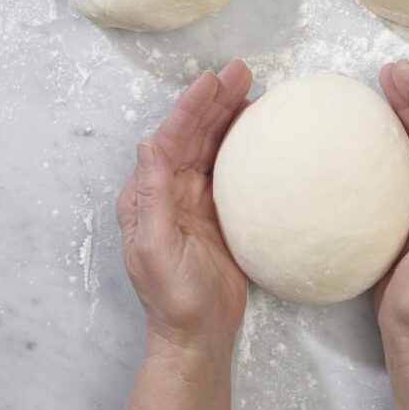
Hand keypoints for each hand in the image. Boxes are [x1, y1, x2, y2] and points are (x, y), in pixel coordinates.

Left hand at [115, 60, 252, 358]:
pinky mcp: (219, 212)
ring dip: (231, 115)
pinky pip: (231, 168)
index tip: (213, 79)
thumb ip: (152, 196)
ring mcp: (195, 199)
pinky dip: (244, 144)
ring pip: (213, 145)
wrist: (198, 338)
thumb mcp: (157, 249)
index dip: (191, 107)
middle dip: (215, 100)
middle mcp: (170, 190)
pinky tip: (261, 130)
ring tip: (254, 88)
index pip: (170, 139)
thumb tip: (147, 145)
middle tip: (242, 71)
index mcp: (148, 196)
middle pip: (194, 134)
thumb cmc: (174, 300)